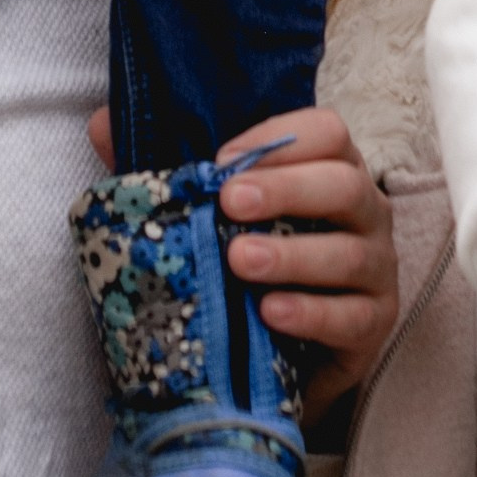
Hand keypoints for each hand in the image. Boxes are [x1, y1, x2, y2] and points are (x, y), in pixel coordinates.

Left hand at [83, 103, 400, 431]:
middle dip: (285, 189)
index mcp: (328, 170)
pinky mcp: (372, 325)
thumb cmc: (242, 266)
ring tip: (240, 261)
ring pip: (349, 253)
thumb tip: (100, 122)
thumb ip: (159, 167)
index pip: (326, 132)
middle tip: (229, 202)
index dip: (278, 137)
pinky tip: (270, 313)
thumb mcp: (204, 214)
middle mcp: (364, 212)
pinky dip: (310, 312)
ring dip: (292, 254)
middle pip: (343, 184)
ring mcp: (375, 269)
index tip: (220, 157)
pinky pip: (351, 316)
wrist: (271, 354)